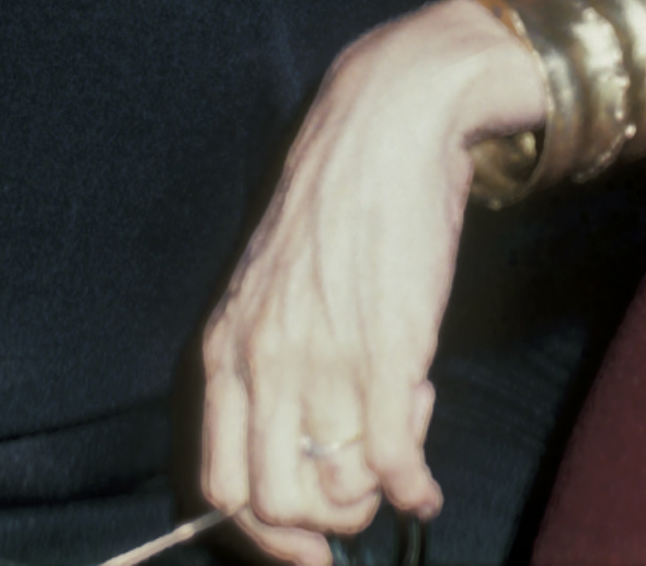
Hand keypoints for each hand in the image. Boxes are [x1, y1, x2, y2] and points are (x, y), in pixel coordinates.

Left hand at [200, 0, 543, 563]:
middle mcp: (261, 362)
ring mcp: (319, 361)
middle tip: (360, 499)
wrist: (390, 123)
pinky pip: (392, 465)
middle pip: (271, 505)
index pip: (217, 483)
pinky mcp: (384, 353)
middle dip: (321, 529)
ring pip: (330, 494)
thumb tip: (306, 445)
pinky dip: (415, 492)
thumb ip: (275, 359)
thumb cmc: (341, 202)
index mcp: (226, 346)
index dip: (261, 535)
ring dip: (370, 499)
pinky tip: (428, 487)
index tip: (304, 550)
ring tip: (397, 452)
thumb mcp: (275, 284)